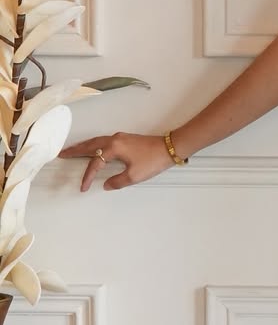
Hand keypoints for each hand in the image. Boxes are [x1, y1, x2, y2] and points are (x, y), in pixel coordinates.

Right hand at [59, 132, 175, 191]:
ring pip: (95, 141)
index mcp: (114, 148)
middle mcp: (114, 139)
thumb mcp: (135, 175)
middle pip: (89, 145)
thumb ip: (118, 181)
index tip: (83, 187)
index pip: (95, 163)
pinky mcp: (125, 139)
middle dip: (74, 151)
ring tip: (72, 151)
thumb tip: (106, 184)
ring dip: (83, 146)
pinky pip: (103, 141)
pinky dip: (94, 145)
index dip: (88, 176)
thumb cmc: (153, 160)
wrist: (170, 148)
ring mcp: (119, 137)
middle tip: (61, 154)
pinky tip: (93, 149)